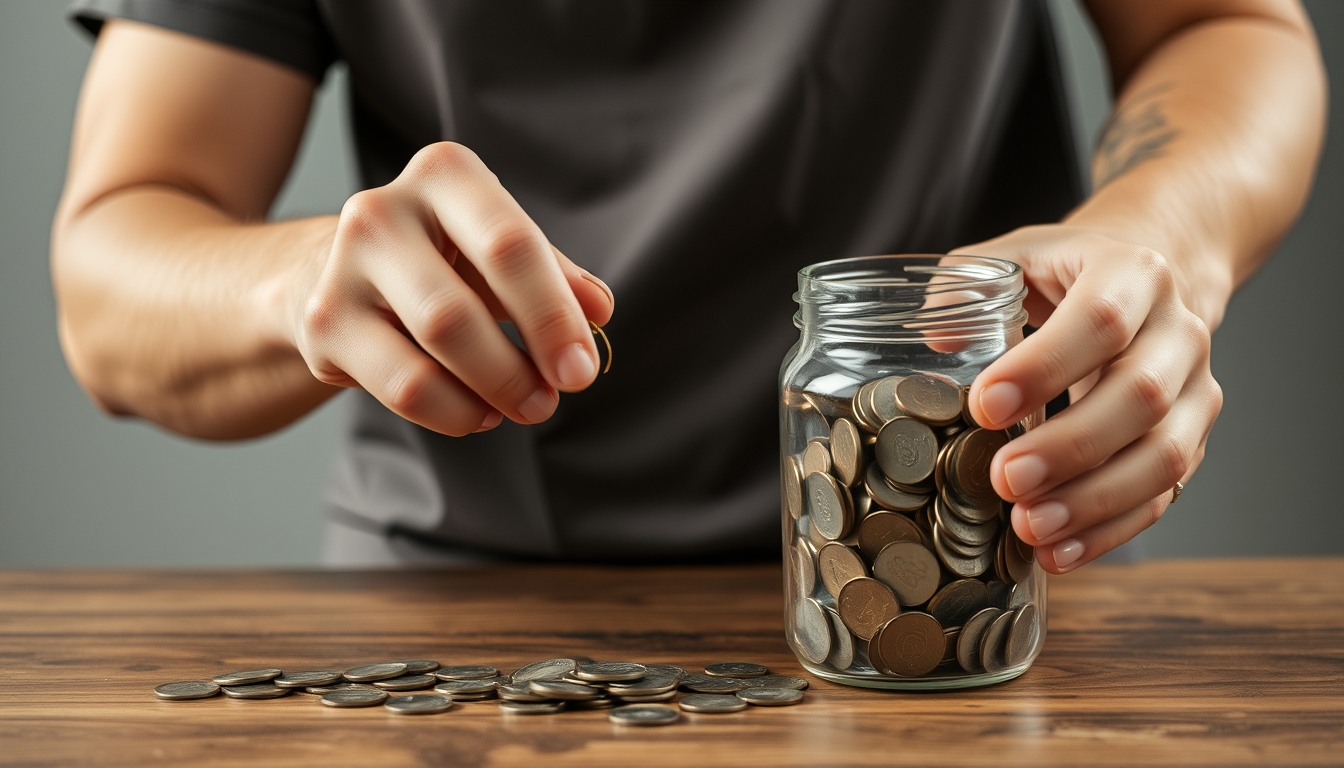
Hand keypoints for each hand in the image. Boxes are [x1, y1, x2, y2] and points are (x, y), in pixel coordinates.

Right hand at [291, 142, 614, 435]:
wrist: (341, 273)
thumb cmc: (446, 258)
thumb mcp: (503, 250)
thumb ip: (556, 276)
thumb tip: (597, 311)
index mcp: (444, 174)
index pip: (510, 246)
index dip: (552, 316)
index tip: (581, 367)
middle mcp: (381, 210)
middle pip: (460, 311)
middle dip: (520, 367)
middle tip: (554, 398)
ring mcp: (342, 268)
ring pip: (428, 352)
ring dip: (492, 392)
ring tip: (524, 407)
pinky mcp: (323, 326)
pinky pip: (403, 388)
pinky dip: (455, 412)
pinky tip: (479, 411)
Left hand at [951, 225, 1222, 572]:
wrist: (1147, 284)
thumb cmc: (1066, 274)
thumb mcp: (1015, 258)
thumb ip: (967, 286)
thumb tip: (937, 340)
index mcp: (1134, 273)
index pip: (1100, 320)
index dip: (1044, 368)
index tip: (984, 406)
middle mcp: (1179, 331)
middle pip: (1140, 396)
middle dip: (1069, 447)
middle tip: (1005, 480)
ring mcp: (1196, 390)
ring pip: (1164, 456)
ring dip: (1094, 501)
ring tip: (1030, 527)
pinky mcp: (1193, 441)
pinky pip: (1162, 496)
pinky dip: (1110, 531)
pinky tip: (1059, 552)